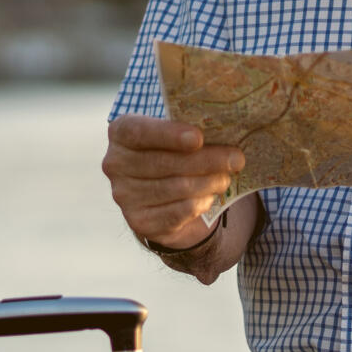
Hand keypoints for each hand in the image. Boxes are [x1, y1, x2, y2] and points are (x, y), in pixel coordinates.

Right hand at [101, 115, 245, 249]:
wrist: (163, 194)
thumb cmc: (174, 152)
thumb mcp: (176, 134)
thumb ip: (190, 130)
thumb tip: (227, 133)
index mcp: (120, 133)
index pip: (139, 132)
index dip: (169, 135)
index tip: (199, 138)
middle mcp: (115, 163)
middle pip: (165, 162)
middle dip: (206, 160)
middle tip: (236, 159)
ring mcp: (124, 195)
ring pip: (176, 188)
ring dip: (209, 182)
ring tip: (226, 178)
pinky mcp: (139, 221)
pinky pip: (178, 212)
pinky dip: (200, 203)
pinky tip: (210, 196)